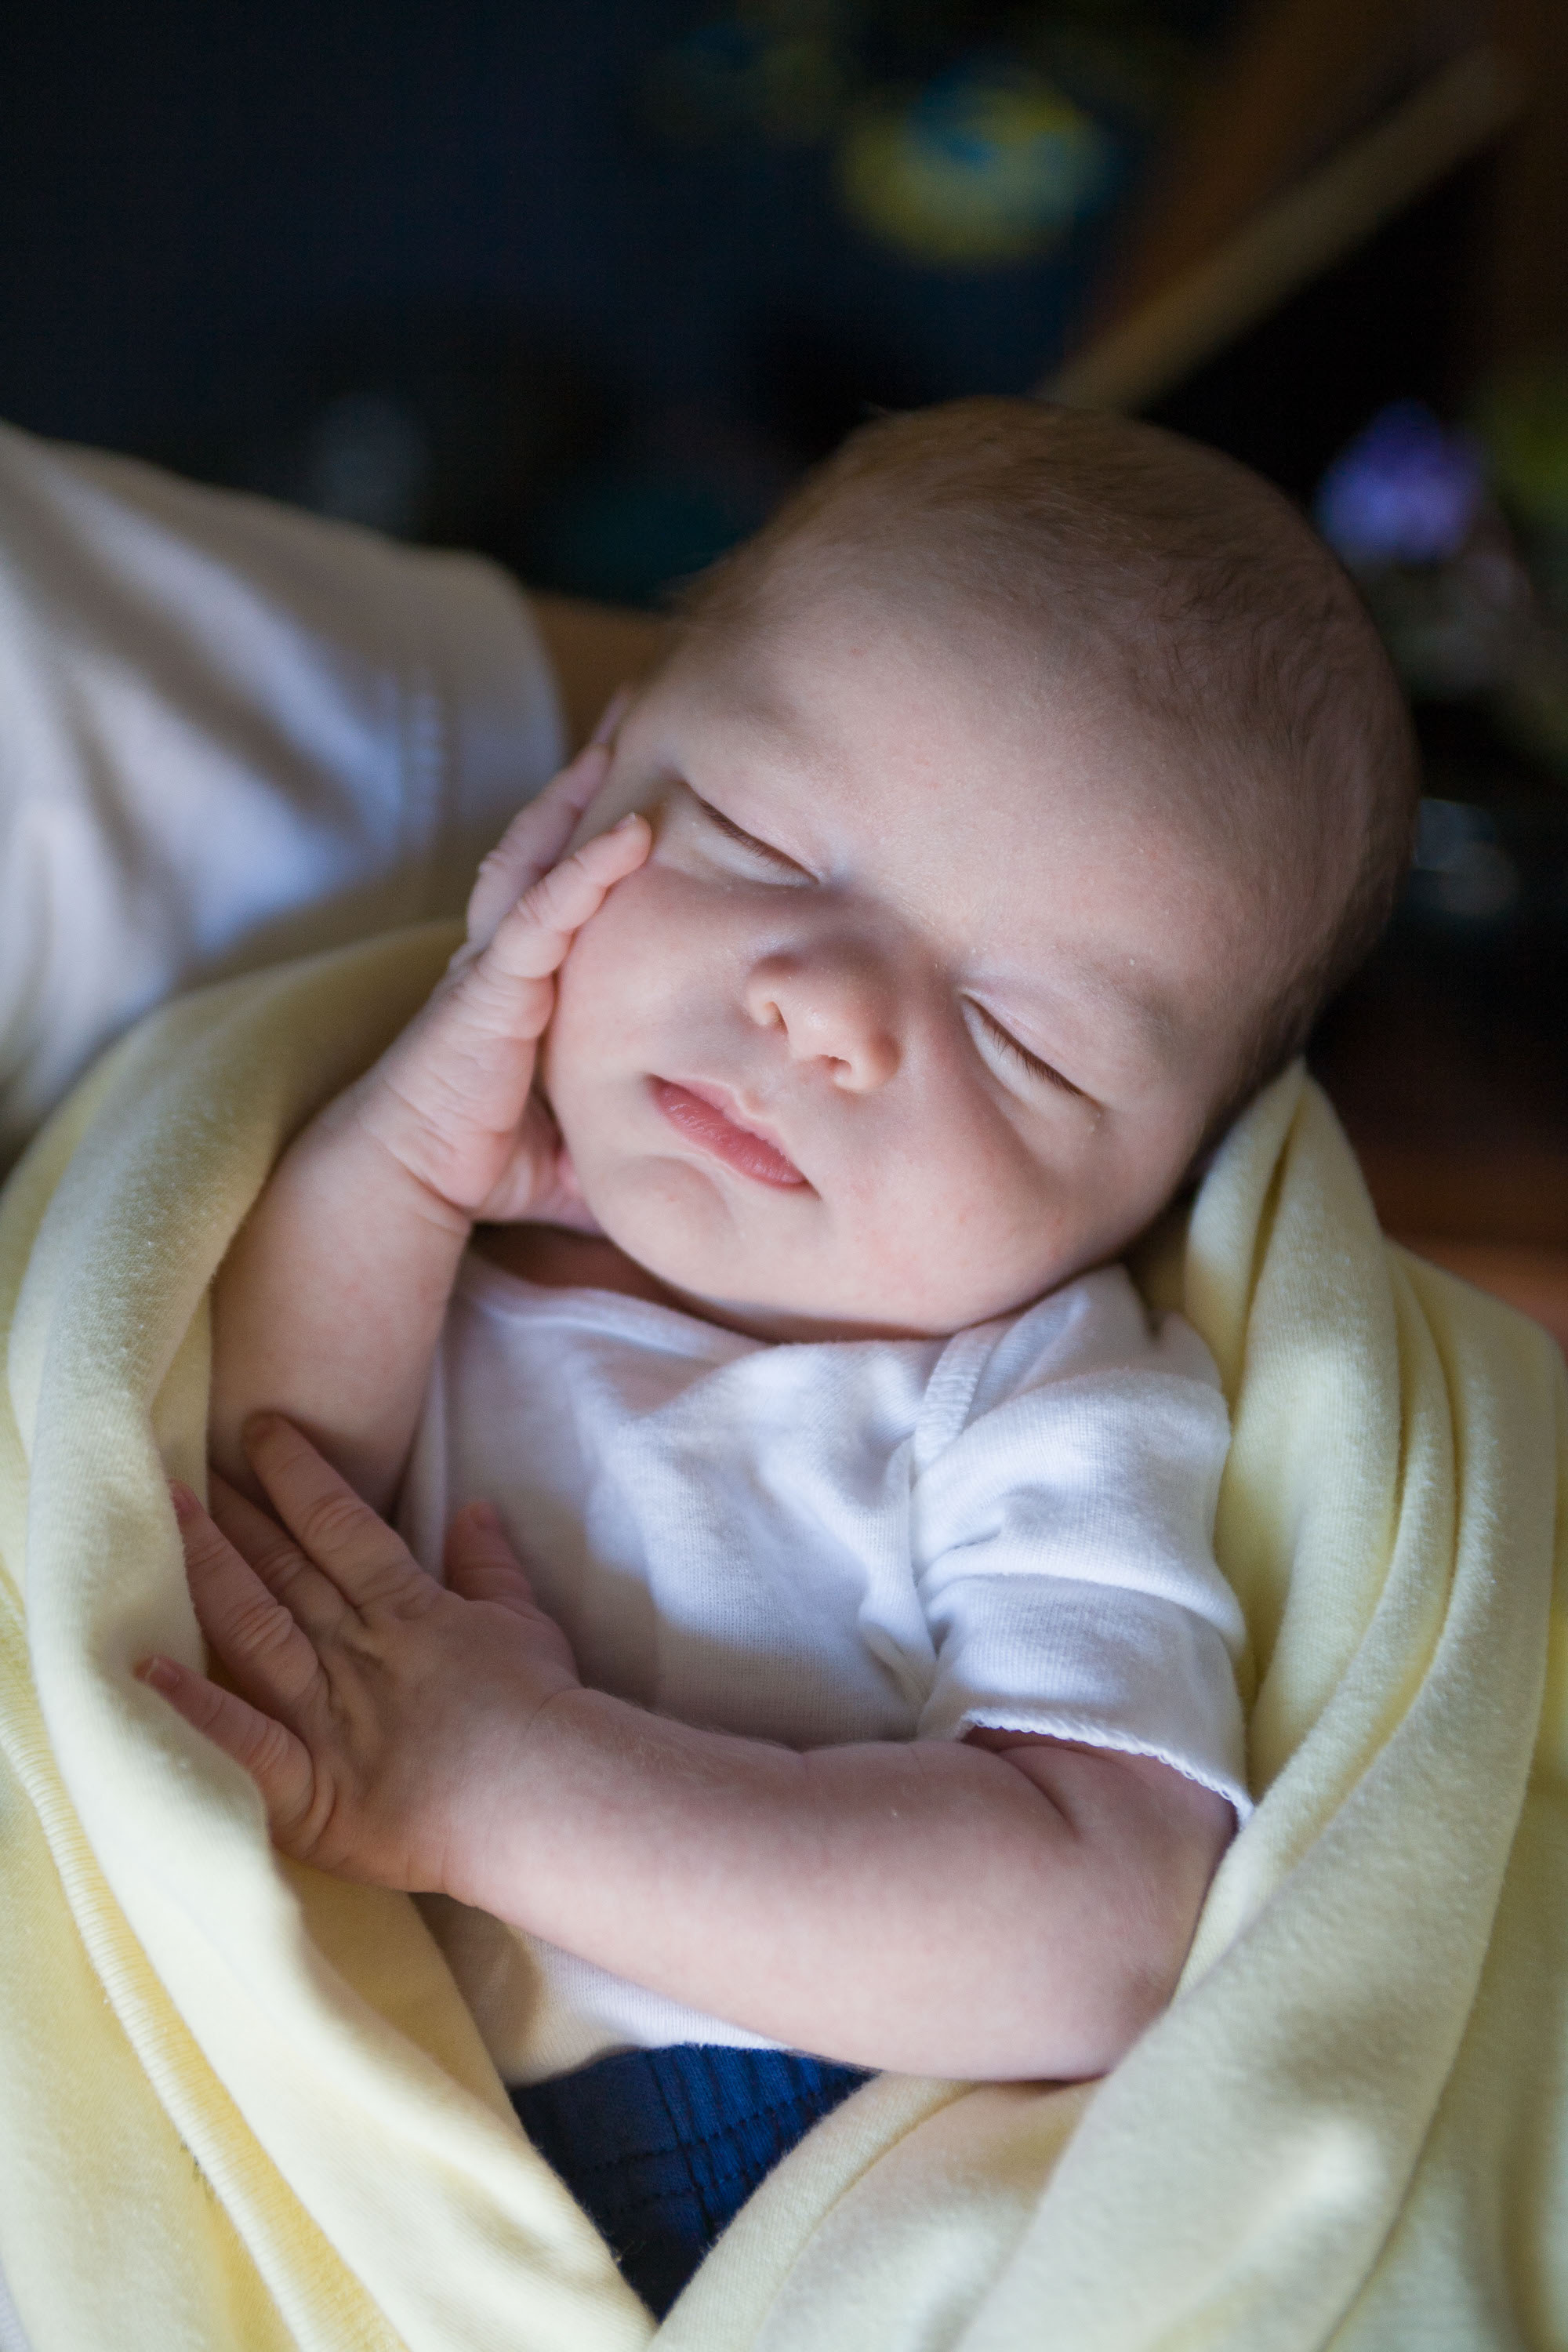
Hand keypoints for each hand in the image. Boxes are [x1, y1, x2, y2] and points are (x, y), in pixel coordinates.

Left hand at [138, 1415, 578, 1897]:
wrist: (545, 1797)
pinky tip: (146, 1672)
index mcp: (407, 1610)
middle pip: (283, 1568)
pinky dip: (196, 1710)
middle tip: (177, 1461)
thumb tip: (474, 1509)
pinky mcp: (311, 1787)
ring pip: (254, 1627)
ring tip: (164, 1518)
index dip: (297, 1472)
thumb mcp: (527, 1623)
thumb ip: (490, 1566)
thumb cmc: (543, 1713)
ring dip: (206, 1569)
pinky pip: (245, 1744)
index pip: (340, 1524)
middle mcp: (356, 1651)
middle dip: (232, 1513)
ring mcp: (328, 1716)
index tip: (260, 1430)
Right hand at [349, 713, 648, 1223]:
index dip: (596, 826)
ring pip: (537, 857)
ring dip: (578, 794)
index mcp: (524, 977)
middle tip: (632, 707)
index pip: (562, 882)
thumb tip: (721, 1148)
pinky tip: (630, 831)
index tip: (646, 777)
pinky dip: (584, 868)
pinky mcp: (488, 988)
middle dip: (584, 774)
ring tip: (622, 730)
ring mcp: (492, 964)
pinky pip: (541, 913)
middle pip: (544, 842)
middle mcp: (504, 955)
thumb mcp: (587, 1134)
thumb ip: (638, 1121)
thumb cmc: (489, 1160)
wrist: (409, 1182)